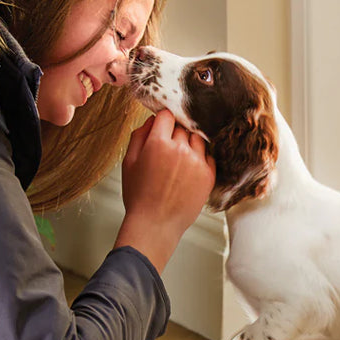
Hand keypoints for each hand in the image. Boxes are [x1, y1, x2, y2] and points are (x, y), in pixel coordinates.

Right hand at [114, 110, 216, 271]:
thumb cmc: (139, 196)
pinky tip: (190, 167)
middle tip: (169, 146)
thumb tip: (152, 120)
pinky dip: (201, 157)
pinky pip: (209, 155)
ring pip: (197, 139)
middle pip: (183, 126)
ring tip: (179, 158)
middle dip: (176, 132)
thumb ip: (139, 136)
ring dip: (189, 142)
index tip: (163, 125)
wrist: (156, 224)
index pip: (167, 115)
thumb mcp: (129, 162)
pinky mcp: (209, 175)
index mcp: (158, 143)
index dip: (163, 119)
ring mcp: (197, 162)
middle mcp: (180, 149)